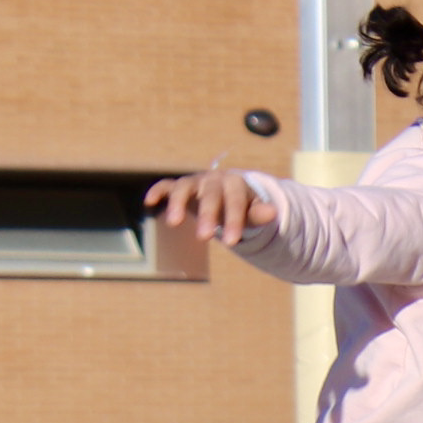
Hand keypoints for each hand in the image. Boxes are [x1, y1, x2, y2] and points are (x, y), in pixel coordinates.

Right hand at [143, 163, 269, 246]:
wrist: (227, 192)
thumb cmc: (241, 206)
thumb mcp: (252, 211)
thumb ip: (259, 214)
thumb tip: (273, 212)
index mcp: (235, 184)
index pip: (236, 201)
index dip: (234, 220)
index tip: (233, 242)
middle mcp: (214, 180)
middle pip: (211, 195)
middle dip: (208, 215)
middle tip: (205, 238)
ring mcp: (195, 182)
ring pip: (184, 187)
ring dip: (178, 202)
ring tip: (174, 223)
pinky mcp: (180, 187)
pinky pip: (167, 185)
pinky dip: (158, 191)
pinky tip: (149, 202)